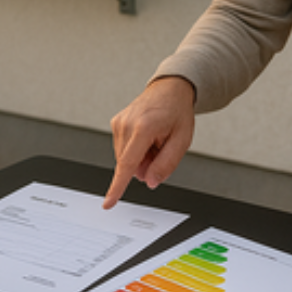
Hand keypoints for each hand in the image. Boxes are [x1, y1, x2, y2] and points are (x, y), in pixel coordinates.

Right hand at [102, 76, 196, 208]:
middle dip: (145, 166)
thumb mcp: (182, 141)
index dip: (118, 187)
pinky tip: (147, 138)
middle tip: (161, 150)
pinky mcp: (116, 123)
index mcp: (144, 127)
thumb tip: (150, 181)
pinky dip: (135, 150)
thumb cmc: (177, 111)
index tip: (108, 202)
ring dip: (140, 158)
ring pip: (125, 158)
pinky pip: (123, 149)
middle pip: (129, 164)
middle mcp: (127, 124)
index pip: (128, 164)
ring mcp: (119, 122)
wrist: (170, 89)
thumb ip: (166, 164)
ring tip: (155, 141)